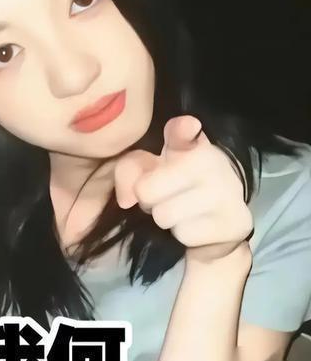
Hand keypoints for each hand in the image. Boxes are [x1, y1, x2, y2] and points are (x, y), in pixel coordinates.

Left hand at [114, 115, 252, 263]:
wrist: (220, 222)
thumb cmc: (177, 186)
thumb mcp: (150, 170)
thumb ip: (129, 171)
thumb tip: (126, 200)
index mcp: (190, 144)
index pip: (181, 131)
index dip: (182, 128)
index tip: (189, 126)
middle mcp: (212, 162)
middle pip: (146, 190)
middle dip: (147, 199)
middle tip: (165, 196)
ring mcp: (227, 192)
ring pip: (163, 215)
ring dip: (164, 218)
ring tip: (179, 210)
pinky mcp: (235, 222)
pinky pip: (184, 234)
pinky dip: (183, 234)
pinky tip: (196, 224)